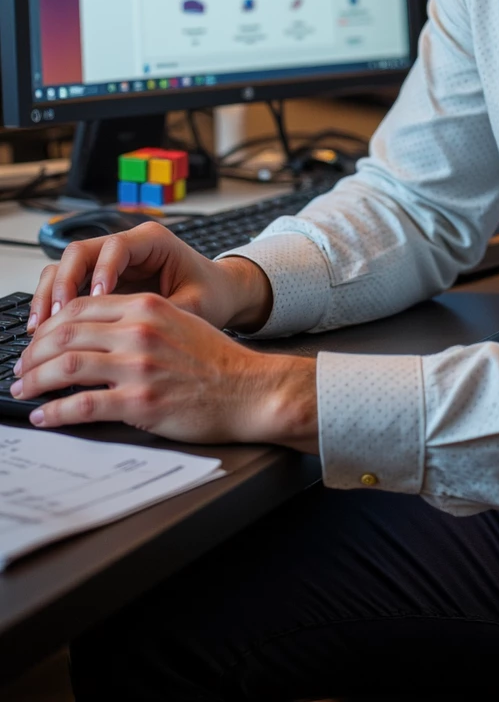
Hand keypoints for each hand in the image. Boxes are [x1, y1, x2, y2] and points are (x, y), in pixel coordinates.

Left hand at [12, 291, 317, 447]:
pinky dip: (54, 412)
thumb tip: (96, 333)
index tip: (38, 341)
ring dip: (35, 381)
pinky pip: (82, 406)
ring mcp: (138, 366)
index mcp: (147, 307)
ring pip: (66, 367)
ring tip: (23, 391)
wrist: (250, 389)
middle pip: (65, 334)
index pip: (81, 307)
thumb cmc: (218, 362)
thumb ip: (139, 320)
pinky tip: (44, 416)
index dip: (50, 325)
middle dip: (34, 353)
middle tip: (22, 368)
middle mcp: (139, 331)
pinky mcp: (140, 402)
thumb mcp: (179, 321)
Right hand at [29, 222, 271, 335]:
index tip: (95, 299)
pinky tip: (46, 330)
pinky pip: (69, 284)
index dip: (100, 271)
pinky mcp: (102, 280)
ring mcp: (111, 262)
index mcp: (153, 241)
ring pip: (66, 266)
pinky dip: (54, 304)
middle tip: (53, 318)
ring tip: (40, 327)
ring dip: (50, 294)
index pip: (115, 247)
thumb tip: (130, 339)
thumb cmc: (212, 296)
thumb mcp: (195, 307)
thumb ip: (162, 317)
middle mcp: (128, 246)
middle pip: (80, 251)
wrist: (220, 295)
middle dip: (62, 283)